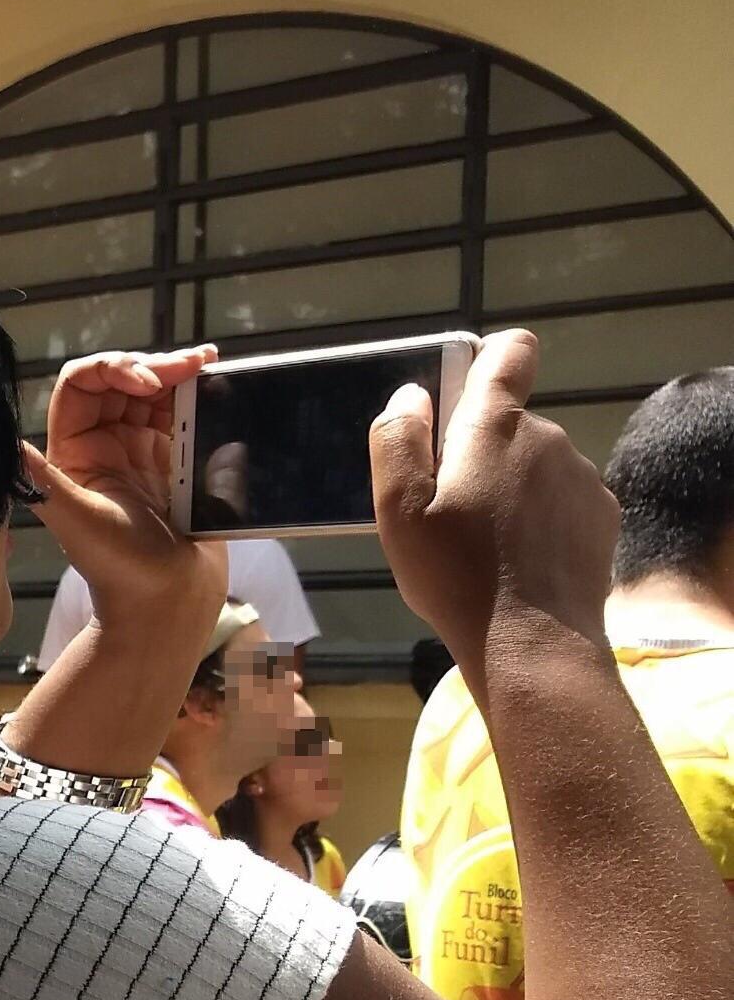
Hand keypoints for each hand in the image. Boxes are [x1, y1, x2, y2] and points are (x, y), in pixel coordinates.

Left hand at [25, 347, 227, 634]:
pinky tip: (217, 378)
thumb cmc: (118, 567)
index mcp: (74, 452)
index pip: (81, 386)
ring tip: (207, 362)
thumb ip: (43, 481)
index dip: (111, 370)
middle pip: (122, 380)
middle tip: (191, 366)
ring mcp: (142, 450)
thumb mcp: (77, 520)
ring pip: (156, 392)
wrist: (168, 602)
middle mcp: (105, 444)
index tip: (147, 384)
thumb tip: (3, 446)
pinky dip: (199, 394)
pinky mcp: (177, 461)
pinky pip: (184, 414)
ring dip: (178, 372)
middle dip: (153, 365)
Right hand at [369, 329, 619, 666]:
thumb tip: (412, 397)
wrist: (533, 646)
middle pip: (507, 424)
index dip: (488, 359)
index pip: (510, 353)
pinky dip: (539, 517)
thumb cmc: (456, 577)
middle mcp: (549, 438)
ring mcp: (582, 477)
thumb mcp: (398, 511)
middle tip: (449, 512)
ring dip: (509, 488)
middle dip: (478, 452)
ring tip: (485, 546)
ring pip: (535, 464)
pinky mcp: (602, 516)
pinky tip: (520, 561)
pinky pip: (561, 499)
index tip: (463, 393)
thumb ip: (398, 441)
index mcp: (496, 427)